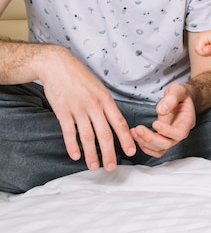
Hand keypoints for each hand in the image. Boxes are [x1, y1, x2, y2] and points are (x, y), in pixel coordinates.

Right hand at [39, 46, 135, 170]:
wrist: (57, 65)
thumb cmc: (80, 77)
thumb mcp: (99, 87)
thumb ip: (106, 105)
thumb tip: (115, 122)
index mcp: (106, 99)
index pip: (119, 122)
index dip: (126, 138)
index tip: (131, 151)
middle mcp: (94, 105)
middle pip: (104, 133)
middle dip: (109, 152)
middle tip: (111, 167)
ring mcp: (78, 108)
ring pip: (87, 136)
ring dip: (91, 154)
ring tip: (94, 166)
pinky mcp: (62, 111)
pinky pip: (69, 132)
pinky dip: (72, 145)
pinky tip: (75, 156)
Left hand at [130, 82, 195, 157]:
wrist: (180, 98)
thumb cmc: (180, 94)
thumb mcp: (178, 90)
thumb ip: (171, 98)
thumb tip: (161, 110)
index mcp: (187, 121)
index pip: (179, 133)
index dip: (167, 131)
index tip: (155, 123)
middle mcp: (180, 132)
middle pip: (167, 144)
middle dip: (151, 138)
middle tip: (138, 129)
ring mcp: (171, 137)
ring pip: (160, 149)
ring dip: (145, 143)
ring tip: (134, 131)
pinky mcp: (163, 138)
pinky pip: (155, 149)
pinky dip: (144, 146)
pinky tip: (136, 136)